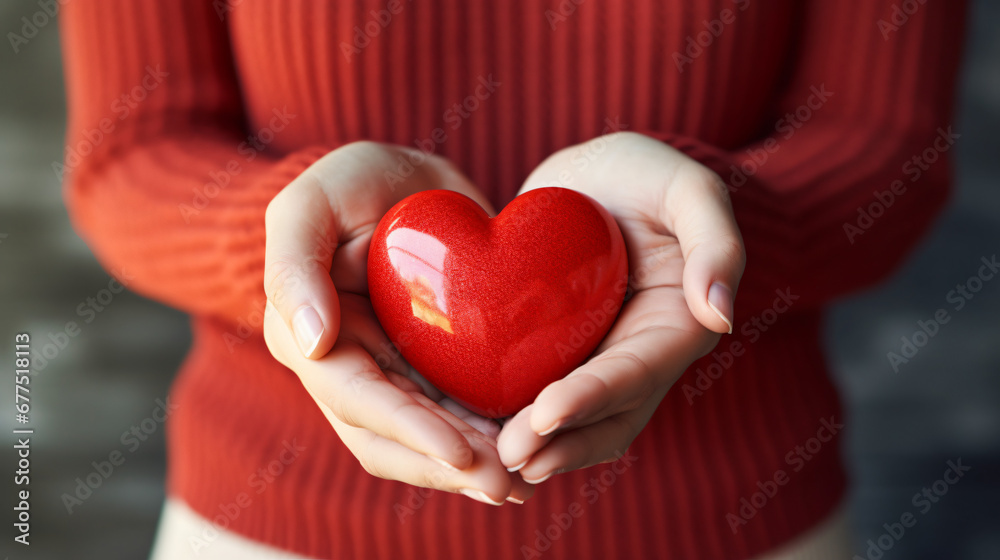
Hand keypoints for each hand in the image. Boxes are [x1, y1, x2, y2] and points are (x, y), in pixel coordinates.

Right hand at [263, 141, 533, 504]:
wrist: (403, 182)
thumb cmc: (348, 183)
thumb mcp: (310, 203)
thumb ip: (294, 267)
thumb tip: (312, 344)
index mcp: (310, 340)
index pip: (358, 400)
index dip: (409, 431)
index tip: (462, 453)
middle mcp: (347, 369)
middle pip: (395, 438)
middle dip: (449, 465)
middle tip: (507, 484)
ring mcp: (390, 374)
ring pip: (427, 439)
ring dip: (470, 467)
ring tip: (523, 482)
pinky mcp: (429, 371)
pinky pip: (456, 413)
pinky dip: (487, 436)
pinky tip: (527, 446)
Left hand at [496, 132, 745, 481]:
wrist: (601, 175)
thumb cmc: (650, 175)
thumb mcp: (691, 189)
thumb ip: (717, 244)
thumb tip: (721, 316)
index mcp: (678, 326)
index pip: (637, 373)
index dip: (593, 398)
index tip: (546, 414)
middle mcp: (640, 355)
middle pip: (607, 418)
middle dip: (561, 442)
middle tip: (509, 456)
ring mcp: (598, 359)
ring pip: (575, 423)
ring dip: (539, 447)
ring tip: (491, 460)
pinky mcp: (559, 353)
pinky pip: (538, 395)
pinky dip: (514, 418)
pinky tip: (473, 431)